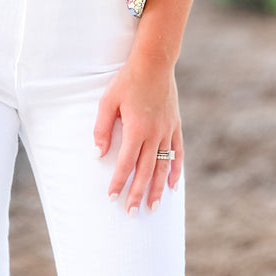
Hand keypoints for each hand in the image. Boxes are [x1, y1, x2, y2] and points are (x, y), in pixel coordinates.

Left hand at [93, 51, 182, 213]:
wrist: (154, 63)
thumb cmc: (127, 80)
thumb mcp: (107, 101)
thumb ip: (102, 128)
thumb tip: (97, 154)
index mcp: (136, 129)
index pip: (125, 163)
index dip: (118, 182)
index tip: (112, 198)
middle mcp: (154, 134)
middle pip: (145, 171)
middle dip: (137, 194)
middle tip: (131, 213)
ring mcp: (167, 131)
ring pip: (163, 167)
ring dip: (158, 189)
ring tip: (153, 209)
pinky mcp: (175, 126)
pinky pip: (177, 154)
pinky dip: (176, 171)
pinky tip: (173, 186)